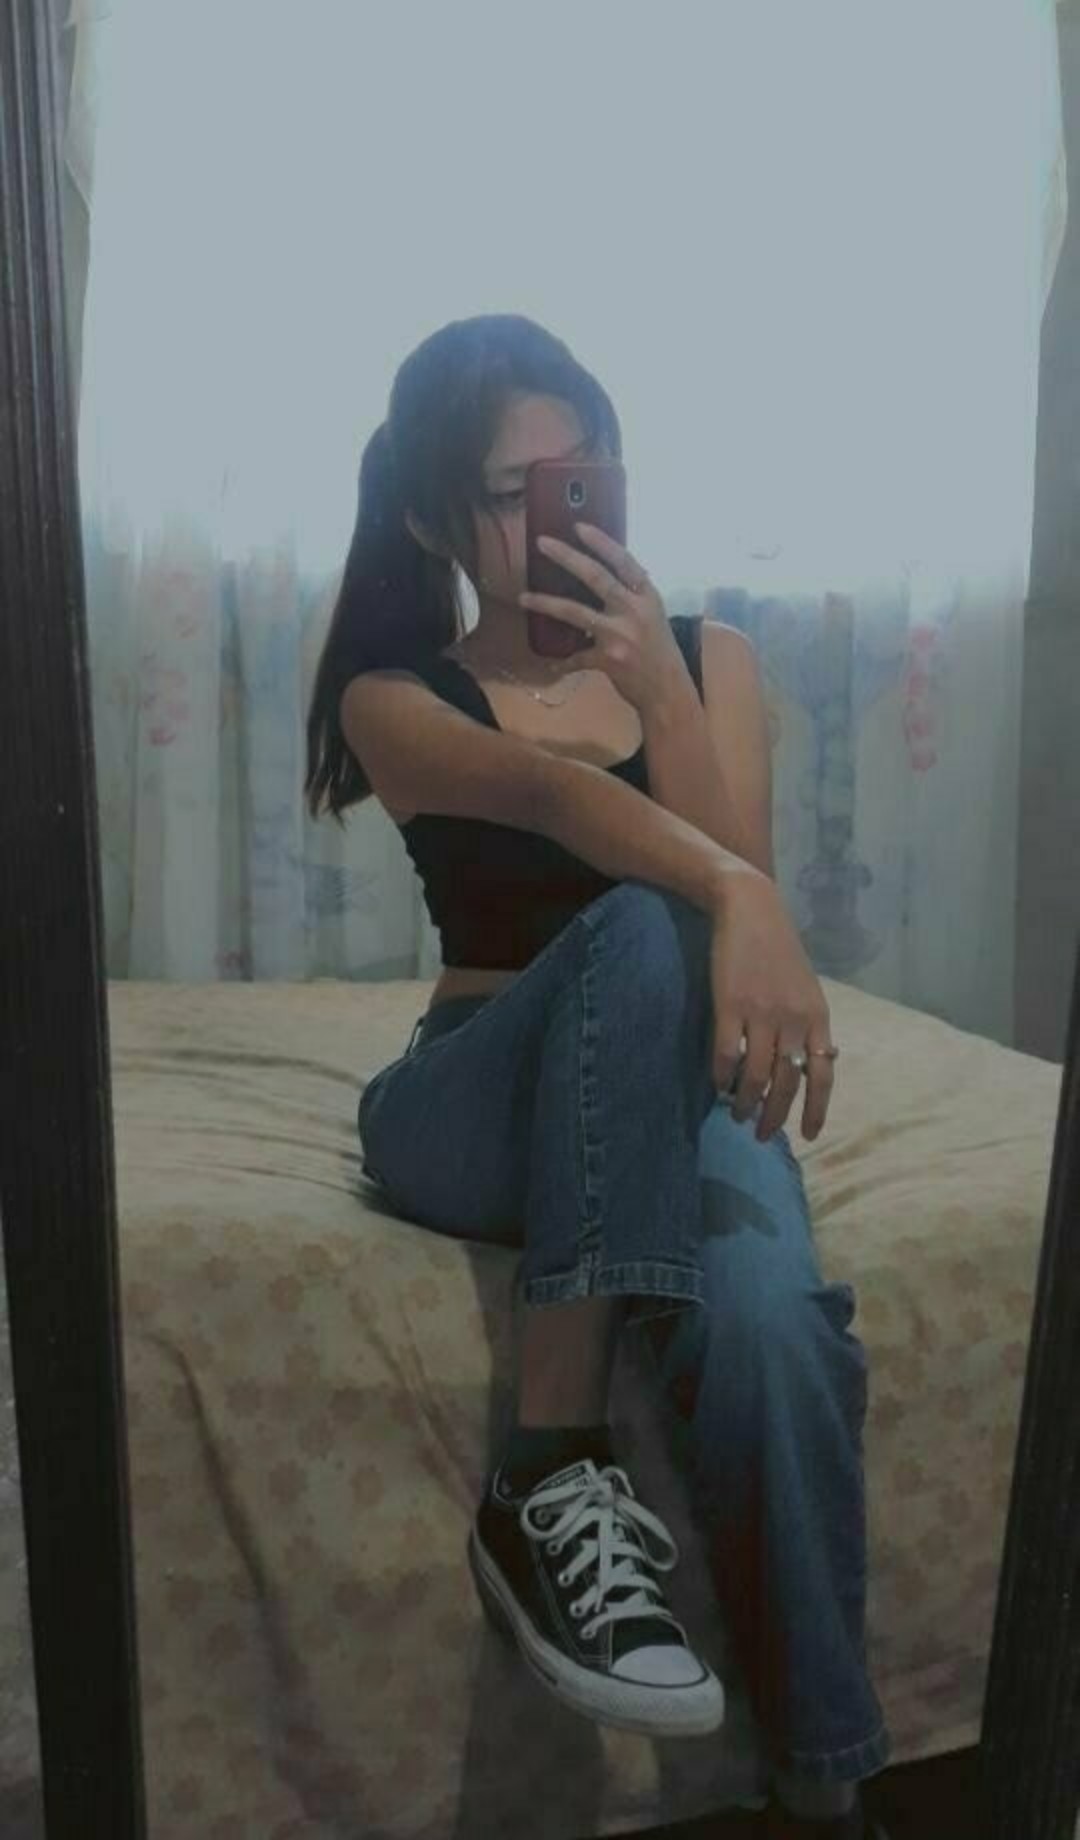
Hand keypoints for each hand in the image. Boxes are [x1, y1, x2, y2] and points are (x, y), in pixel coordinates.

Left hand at [518, 522, 688, 714]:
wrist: (669, 691)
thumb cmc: (660, 651)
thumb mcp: (654, 615)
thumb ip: (633, 596)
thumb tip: (606, 575)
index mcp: (647, 596)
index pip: (624, 561)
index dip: (601, 542)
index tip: (578, 526)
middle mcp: (634, 611)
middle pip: (595, 577)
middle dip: (566, 557)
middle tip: (542, 543)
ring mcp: (619, 635)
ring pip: (574, 612)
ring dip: (545, 603)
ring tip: (523, 597)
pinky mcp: (608, 660)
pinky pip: (577, 658)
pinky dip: (564, 662)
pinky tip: (552, 664)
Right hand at [709, 877, 835, 1142]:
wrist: (750, 908)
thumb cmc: (778, 948)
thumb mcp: (806, 987)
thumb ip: (810, 1024)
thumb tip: (817, 1064)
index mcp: (817, 1016)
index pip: (823, 1073)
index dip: (816, 1109)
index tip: (807, 1136)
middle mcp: (794, 1018)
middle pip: (788, 1082)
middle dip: (775, 1115)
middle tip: (762, 1135)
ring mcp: (761, 1012)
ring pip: (756, 1075)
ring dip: (746, 1103)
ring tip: (737, 1115)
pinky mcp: (729, 1004)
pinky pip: (725, 1054)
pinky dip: (721, 1077)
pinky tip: (717, 1086)